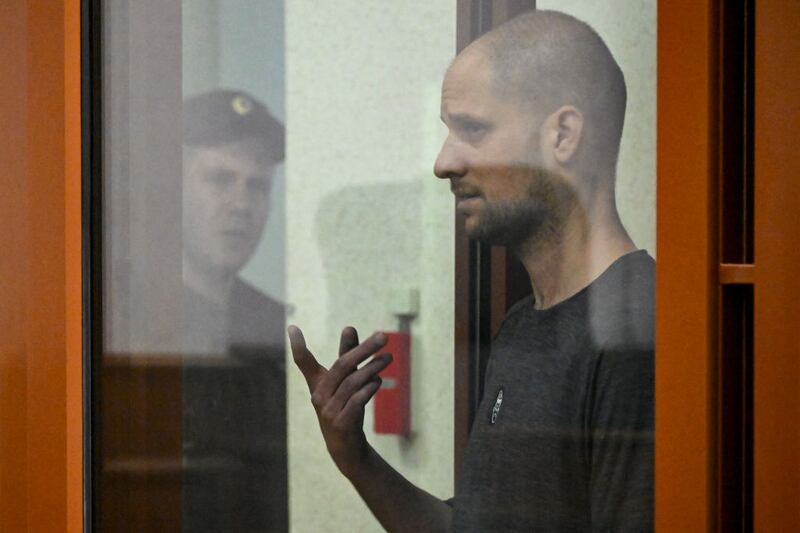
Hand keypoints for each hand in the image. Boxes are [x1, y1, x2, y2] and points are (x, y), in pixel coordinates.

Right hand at [288, 325, 391, 476]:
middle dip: (364, 349)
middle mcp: (319, 396)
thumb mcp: (345, 381)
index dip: (297, 346)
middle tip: (383, 336)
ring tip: (388, 358)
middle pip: (342, 365)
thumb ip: (347, 355)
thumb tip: (349, 327)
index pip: (304, 362)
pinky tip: (378, 381)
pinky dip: (369, 388)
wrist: (347, 449)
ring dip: (373, 368)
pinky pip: (357, 400)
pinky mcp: (342, 424)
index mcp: (317, 384)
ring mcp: (329, 411)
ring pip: (353, 382)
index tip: (292, 326)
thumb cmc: (345, 408)